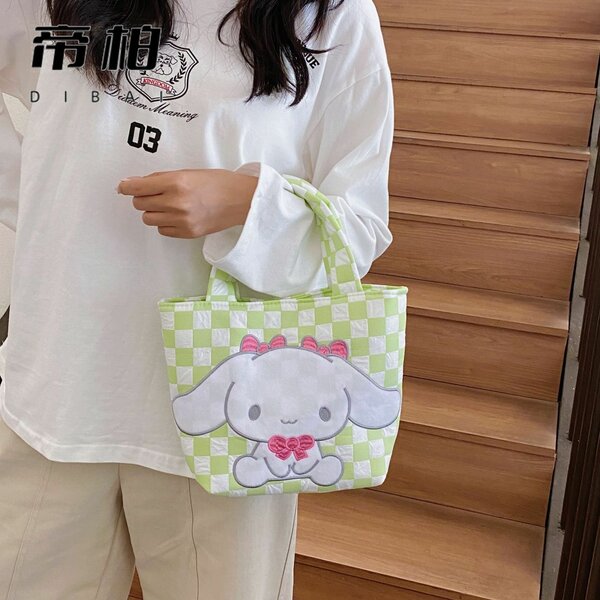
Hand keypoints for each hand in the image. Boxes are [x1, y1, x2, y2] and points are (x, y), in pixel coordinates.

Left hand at [116, 168, 258, 237]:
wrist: (242, 200)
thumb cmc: (217, 183)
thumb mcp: (188, 172)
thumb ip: (161, 179)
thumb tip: (133, 184)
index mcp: (176, 182)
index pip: (137, 187)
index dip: (126, 186)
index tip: (123, 186)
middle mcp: (176, 202)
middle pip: (140, 203)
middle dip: (144, 198)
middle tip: (157, 193)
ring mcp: (182, 220)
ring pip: (148, 218)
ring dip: (154, 211)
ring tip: (169, 205)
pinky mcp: (187, 233)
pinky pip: (162, 230)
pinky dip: (165, 223)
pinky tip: (178, 216)